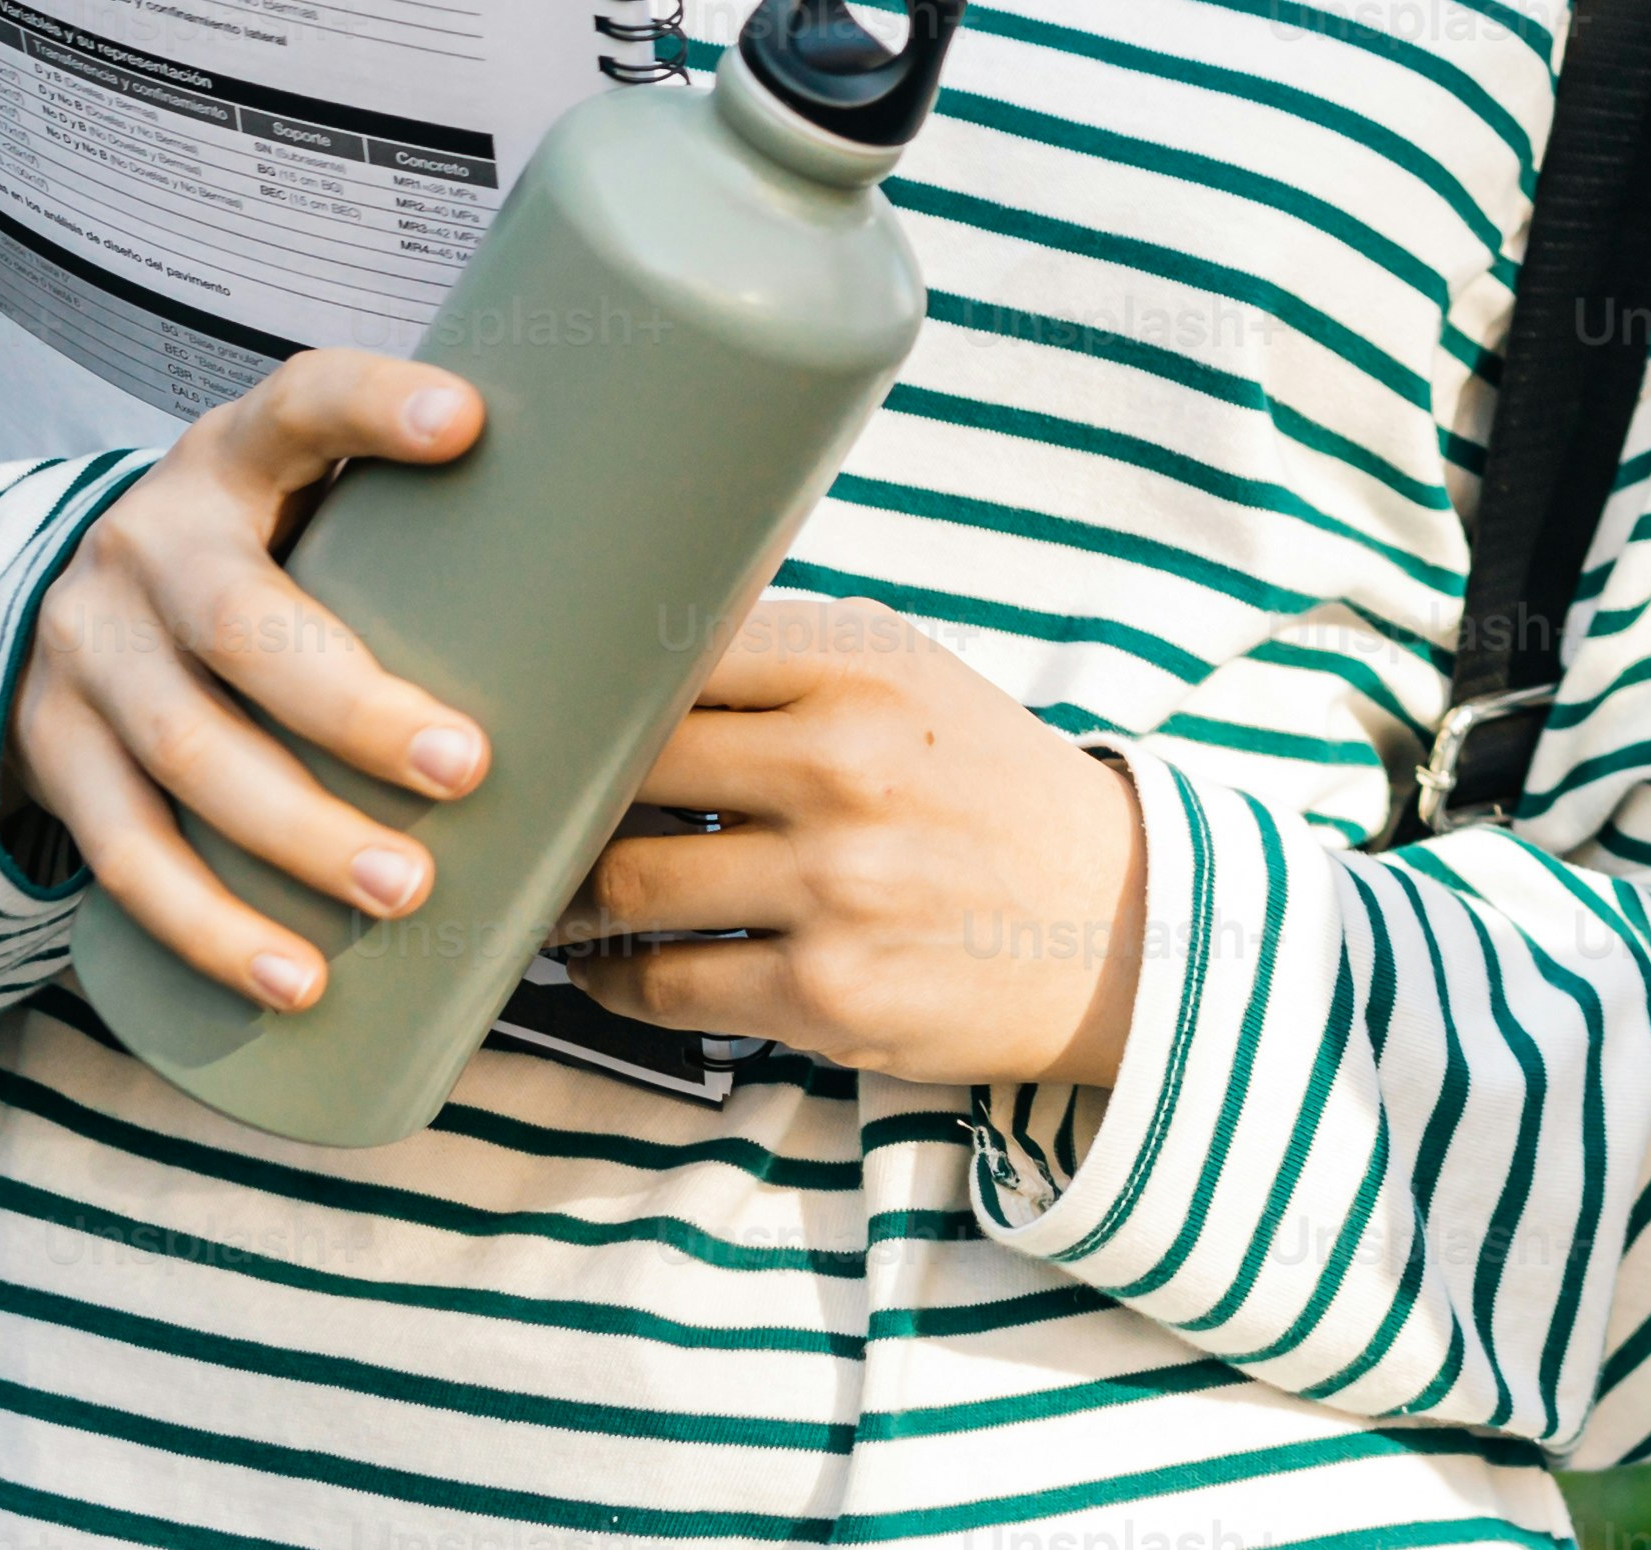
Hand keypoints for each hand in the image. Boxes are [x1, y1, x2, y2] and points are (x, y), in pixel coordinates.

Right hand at [8, 352, 493, 1009]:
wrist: (68, 600)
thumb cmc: (276, 556)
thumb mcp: (328, 505)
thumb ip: (451, 527)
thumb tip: (696, 570)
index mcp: (238, 454)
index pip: (301, 402)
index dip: (375, 405)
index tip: (469, 421)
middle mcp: (148, 540)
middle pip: (240, 622)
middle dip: (355, 708)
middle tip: (468, 770)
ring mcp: (86, 650)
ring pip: (183, 751)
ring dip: (294, 836)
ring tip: (402, 894)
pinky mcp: (50, 752)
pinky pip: (123, 852)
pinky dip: (207, 925)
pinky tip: (291, 978)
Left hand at [552, 595, 1148, 1086]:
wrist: (1120, 926)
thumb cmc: (987, 791)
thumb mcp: (915, 682)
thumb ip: (788, 658)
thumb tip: (623, 662)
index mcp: (864, 670)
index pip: (670, 657)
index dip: (596, 690)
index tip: (554, 712)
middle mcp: (845, 768)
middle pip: (625, 771)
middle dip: (566, 799)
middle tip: (529, 812)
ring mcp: (834, 886)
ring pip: (624, 890)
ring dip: (573, 902)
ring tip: (560, 896)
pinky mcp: (827, 994)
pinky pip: (663, 990)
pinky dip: (614, 985)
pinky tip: (612, 969)